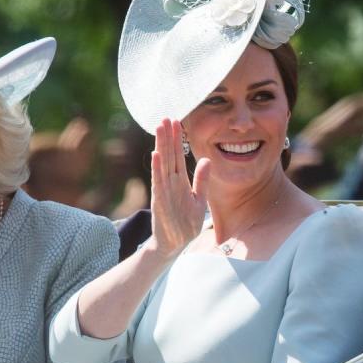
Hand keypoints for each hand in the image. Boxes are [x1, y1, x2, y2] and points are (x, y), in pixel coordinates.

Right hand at [150, 118, 209, 257]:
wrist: (173, 245)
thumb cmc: (186, 224)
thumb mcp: (199, 200)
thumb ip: (202, 180)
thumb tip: (206, 160)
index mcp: (179, 182)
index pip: (178, 156)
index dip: (178, 139)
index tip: (177, 122)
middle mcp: (170, 183)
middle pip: (169, 155)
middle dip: (168, 137)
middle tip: (166, 117)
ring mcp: (164, 191)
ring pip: (163, 164)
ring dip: (161, 146)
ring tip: (160, 128)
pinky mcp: (160, 201)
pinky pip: (158, 182)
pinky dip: (157, 168)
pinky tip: (156, 154)